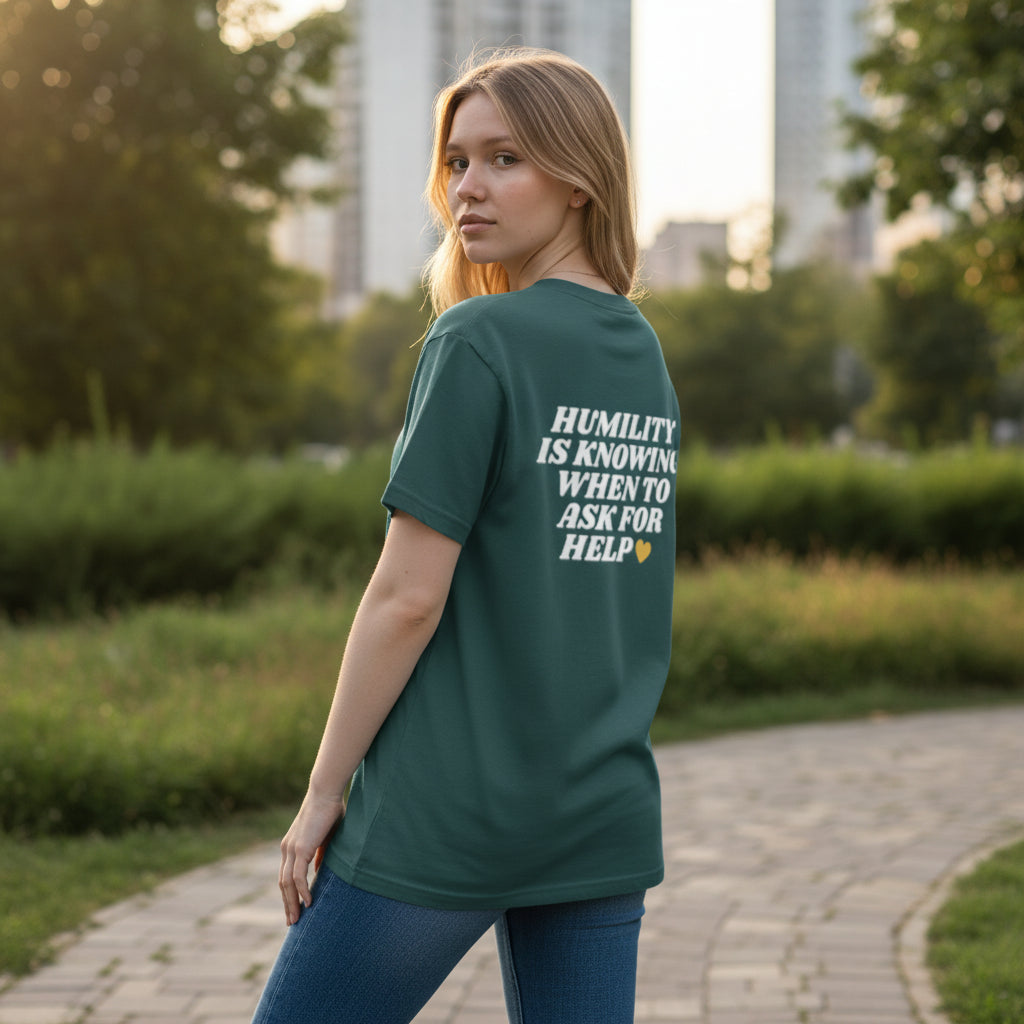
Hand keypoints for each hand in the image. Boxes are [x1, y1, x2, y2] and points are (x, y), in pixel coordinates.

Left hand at [278, 790, 345, 925]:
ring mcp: (291, 849)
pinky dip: (302, 891)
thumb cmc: (329, 809)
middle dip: (287, 903)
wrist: (325, 792)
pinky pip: (298, 876)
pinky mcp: (300, 848)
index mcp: (290, 846)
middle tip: (292, 922)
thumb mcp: (325, 836)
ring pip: (287, 884)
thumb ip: (320, 853)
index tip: (294, 908)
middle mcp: (286, 849)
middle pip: (283, 884)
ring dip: (292, 903)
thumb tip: (319, 869)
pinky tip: (309, 902)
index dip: (289, 893)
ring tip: (297, 919)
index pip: (285, 876)